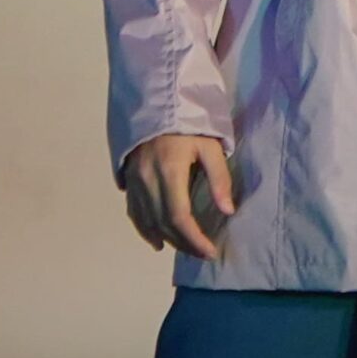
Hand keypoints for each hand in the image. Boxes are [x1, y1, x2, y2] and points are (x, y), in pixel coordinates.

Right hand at [121, 133, 234, 259]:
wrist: (157, 104)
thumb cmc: (189, 124)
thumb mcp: (211, 146)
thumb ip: (219, 178)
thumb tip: (228, 210)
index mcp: (169, 170)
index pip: (179, 216)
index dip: (194, 238)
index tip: (210, 251)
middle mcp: (147, 180)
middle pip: (163, 223)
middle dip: (184, 243)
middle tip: (203, 253)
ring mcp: (134, 182)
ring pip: (147, 221)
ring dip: (166, 239)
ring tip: (187, 249)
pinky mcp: (128, 181)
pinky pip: (134, 212)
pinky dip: (145, 230)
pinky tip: (157, 241)